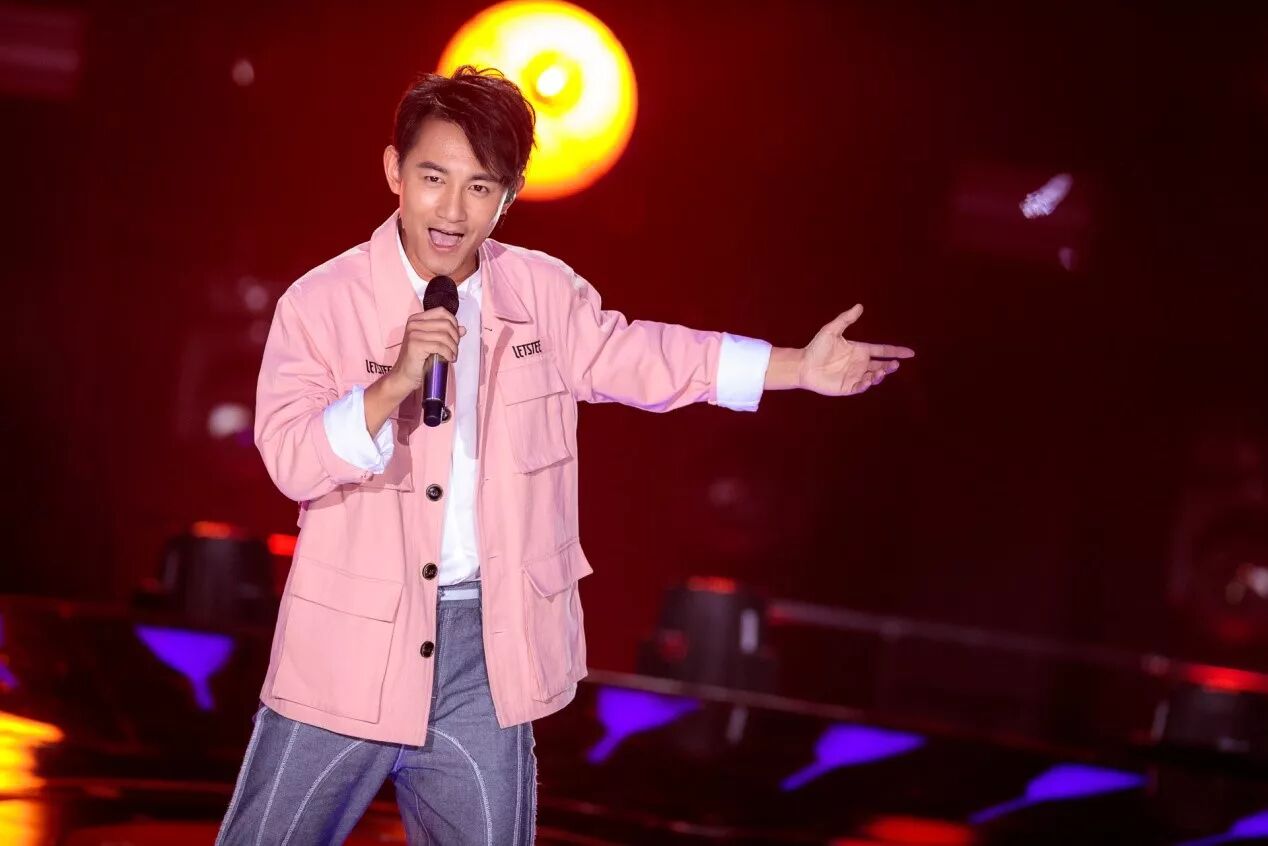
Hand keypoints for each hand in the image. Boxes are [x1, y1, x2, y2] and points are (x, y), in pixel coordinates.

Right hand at [387, 308, 465, 391]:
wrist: (404, 376)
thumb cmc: (418, 360)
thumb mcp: (434, 343)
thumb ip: (447, 334)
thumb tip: (463, 329)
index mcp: (417, 319)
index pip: (442, 312)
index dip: (453, 323)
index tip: (456, 336)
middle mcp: (414, 323)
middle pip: (445, 323)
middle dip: (455, 337)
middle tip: (454, 348)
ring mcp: (413, 333)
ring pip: (444, 336)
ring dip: (453, 347)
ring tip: (452, 355)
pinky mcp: (415, 345)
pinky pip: (440, 346)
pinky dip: (448, 353)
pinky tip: (449, 359)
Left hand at [798, 304, 914, 396]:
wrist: (803, 365)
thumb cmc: (816, 347)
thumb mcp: (831, 330)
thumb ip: (846, 319)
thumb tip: (859, 305)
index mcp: (860, 350)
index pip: (882, 350)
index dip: (896, 351)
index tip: (910, 353)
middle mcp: (860, 363)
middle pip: (882, 365)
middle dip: (891, 365)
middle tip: (895, 364)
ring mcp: (855, 375)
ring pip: (874, 376)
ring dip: (880, 375)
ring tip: (881, 371)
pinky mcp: (848, 387)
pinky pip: (861, 386)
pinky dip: (867, 384)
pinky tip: (868, 380)